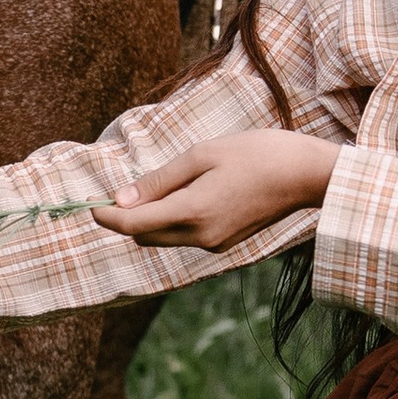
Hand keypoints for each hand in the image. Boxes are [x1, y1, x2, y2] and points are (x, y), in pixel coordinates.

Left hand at [92, 133, 335, 251]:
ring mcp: (215, 244)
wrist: (307, 175)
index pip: (133, 225)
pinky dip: (172, 221)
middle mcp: (201, 236)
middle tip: (118, 193)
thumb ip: (160, 180)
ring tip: (152, 190)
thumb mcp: (203, 155)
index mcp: (193, 212)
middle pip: (145, 237)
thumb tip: (122, 199)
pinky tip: (182, 196)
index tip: (90, 207)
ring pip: (165, 239)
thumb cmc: (257, 154)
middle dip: (126, 219)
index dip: (107, 218)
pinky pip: (185, 237)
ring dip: (150, 221)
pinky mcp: (225, 243)